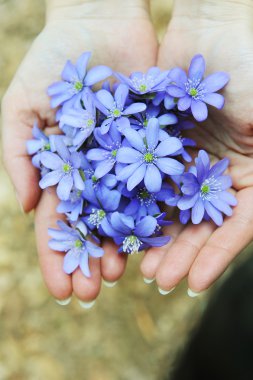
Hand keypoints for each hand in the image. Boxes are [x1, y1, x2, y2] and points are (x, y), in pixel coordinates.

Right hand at [1, 0, 157, 304]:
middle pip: (91, 227)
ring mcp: (124, 163)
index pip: (57, 223)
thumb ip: (19, 156)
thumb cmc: (53, 62)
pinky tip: (152, 241)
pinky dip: (152, 214)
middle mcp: (94, 174)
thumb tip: (28, 206)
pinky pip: (154, 186)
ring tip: (121, 276)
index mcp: (62, 170)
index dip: (57, 257)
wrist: (99, 26)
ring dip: (120, 248)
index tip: (61, 290)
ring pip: (124, 215)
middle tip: (93, 294)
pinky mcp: (153, 148)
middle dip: (89, 260)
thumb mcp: (21, 106)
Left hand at [140, 0, 252, 294]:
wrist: (214, 27)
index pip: (237, 227)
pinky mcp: (161, 148)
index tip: (195, 284)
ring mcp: (190, 163)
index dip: (218, 256)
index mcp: (252, 175)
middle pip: (200, 224)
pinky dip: (137, 204)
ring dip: (156, 237)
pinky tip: (124, 225)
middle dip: (180, 253)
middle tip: (158, 278)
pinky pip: (148, 181)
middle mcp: (220, 175)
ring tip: (138, 264)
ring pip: (172, 208)